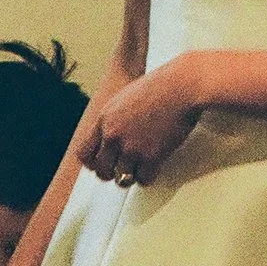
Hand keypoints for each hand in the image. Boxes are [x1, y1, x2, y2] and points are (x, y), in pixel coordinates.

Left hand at [86, 55, 205, 187]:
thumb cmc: (160, 86)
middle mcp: (113, 135)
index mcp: (104, 119)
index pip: (84, 152)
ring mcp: (131, 147)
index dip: (92, 163)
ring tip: (140, 168)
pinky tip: (154, 167)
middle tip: (122, 171)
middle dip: (111, 173)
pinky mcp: (151, 156)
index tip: (101, 164)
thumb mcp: (125, 97)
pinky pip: (143, 179)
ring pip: (122, 178)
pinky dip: (148, 176)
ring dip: (131, 175)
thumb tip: (112, 135)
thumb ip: (114, 118)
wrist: (182, 86)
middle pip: (102, 169)